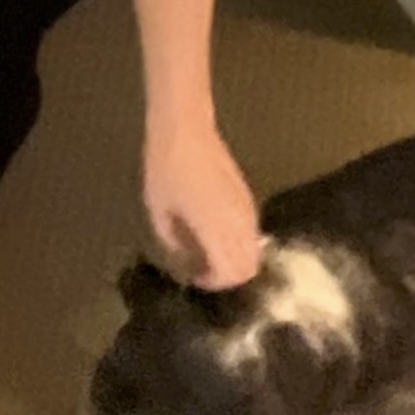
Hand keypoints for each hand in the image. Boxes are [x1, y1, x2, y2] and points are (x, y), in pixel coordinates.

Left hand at [147, 124, 264, 288]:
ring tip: (210, 255)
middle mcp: (239, 223)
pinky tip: (217, 236)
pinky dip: (241, 244)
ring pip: (256, 251)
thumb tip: (186, 260)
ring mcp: (248, 209)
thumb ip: (174, 242)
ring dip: (237, 261)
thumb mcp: (158, 209)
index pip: (231, 272)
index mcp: (215, 229)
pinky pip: (253, 233)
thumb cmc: (166, 169)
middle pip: (250, 267)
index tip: (195, 279)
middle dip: (229, 277)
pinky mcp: (248, 197)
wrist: (185, 130)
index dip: (215, 284)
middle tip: (205, 272)